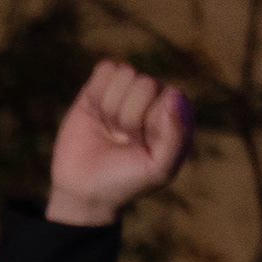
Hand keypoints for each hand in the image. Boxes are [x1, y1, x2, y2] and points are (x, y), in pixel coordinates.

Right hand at [48, 59, 190, 225]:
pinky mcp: (101, 87)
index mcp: (177, 113)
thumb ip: (176, 136)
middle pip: (145, 83)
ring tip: (110, 130)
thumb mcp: (159, 169)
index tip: (141, 146)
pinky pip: (105, 69)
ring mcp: (128, 90)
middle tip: (123, 140)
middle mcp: (156, 97)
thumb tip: (172, 95)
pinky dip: (96, 93)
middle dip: (128, 117)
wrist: (83, 191)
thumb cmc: (126, 181)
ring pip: (124, 74)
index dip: (150, 122)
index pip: (169, 95)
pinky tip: (96, 114)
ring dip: (110, 108)